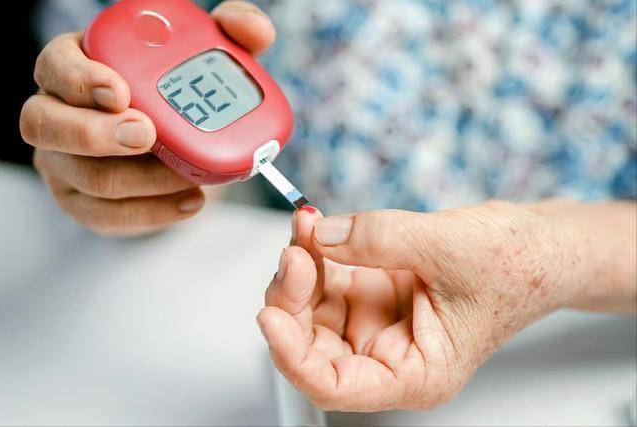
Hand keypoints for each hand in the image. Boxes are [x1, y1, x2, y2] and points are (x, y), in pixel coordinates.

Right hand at [20, 1, 275, 235]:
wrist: (182, 151)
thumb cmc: (180, 95)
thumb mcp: (205, 57)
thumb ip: (229, 34)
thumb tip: (254, 30)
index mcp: (79, 66)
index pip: (57, 66)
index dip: (81, 78)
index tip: (122, 91)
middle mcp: (59, 113)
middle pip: (44, 124)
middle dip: (95, 134)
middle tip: (148, 135)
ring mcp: (64, 163)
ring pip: (84, 177)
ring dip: (143, 179)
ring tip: (188, 175)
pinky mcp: (84, 203)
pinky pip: (106, 216)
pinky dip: (153, 213)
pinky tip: (189, 201)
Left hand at [258, 201, 586, 411]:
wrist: (540, 242)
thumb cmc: (520, 265)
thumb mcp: (449, 247)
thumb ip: (379, 238)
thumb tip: (322, 236)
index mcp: (416, 372)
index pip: (337, 385)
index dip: (294, 357)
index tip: (271, 317)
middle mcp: (390, 351)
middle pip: (313, 342)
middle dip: (293, 298)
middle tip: (295, 253)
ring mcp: (378, 317)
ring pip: (312, 304)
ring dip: (301, 264)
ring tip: (308, 225)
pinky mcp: (374, 287)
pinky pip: (329, 272)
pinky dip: (317, 247)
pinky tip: (316, 224)